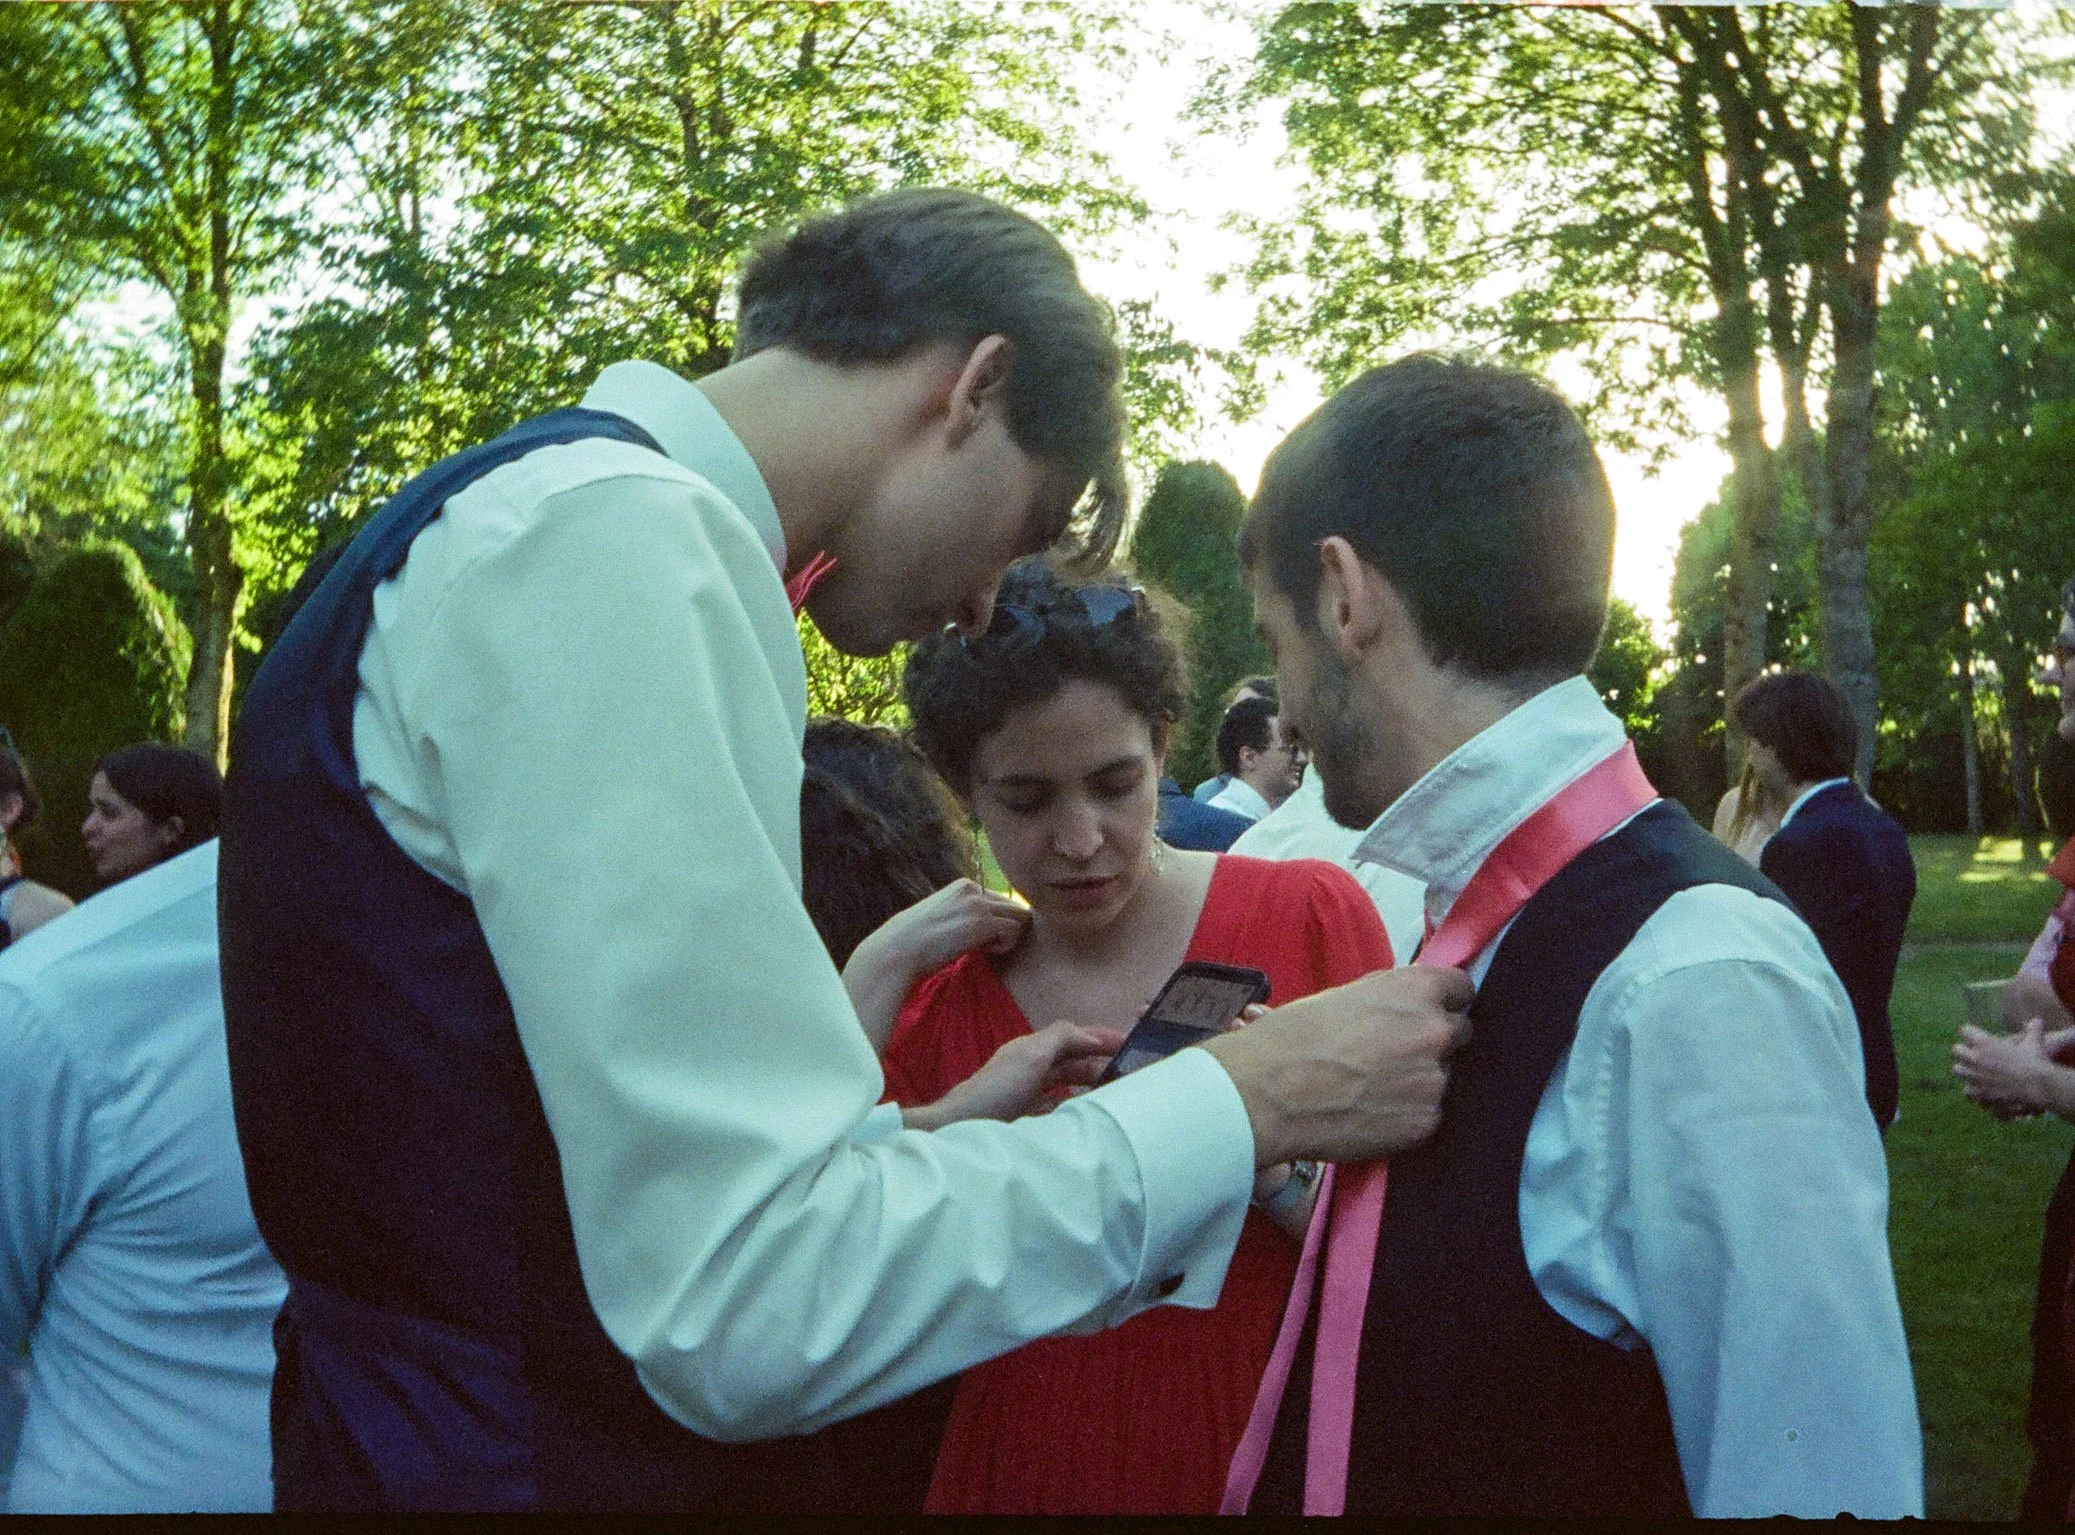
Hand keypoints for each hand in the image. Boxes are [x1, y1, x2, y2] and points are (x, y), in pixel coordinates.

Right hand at [845, 880, 1030, 1052]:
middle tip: (986, 946)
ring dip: (1008, 936)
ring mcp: (978, 904)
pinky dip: (1005, 945)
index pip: (1000, 900)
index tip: (978, 939)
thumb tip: (984, 929)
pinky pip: (1015, 930)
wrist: (897, 950)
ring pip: (1021, 916)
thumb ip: (964, 915)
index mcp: (963, 886)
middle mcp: (973, 889)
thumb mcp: (942, 918)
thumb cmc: (914, 943)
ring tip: (985, 949)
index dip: (996, 923)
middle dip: (1006, 928)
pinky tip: (984, 952)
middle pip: (1014, 906)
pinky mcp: (982, 922)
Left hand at [921, 1019, 1127, 1127]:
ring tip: (1116, 1093)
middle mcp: (1030, 1068)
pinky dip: (1075, 1107)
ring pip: (1067, 1084)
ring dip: (1091, 1084)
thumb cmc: (997, 1090)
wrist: (959, 1130)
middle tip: (1132, 1074)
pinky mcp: (1025, 1119)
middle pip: (1072, 1061)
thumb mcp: (1030, 1056)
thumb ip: (1061, 1038)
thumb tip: (1092, 1036)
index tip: (1132, 1043)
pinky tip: (1087, 1114)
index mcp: (1032, 1050)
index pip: (1073, 1037)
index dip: (1100, 1038)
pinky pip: (1058, 1108)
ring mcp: (1027, 1095)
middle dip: (1100, 1063)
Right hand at [1202, 967, 1473, 1166]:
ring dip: (1418, 1081)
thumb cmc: (1293, 1039)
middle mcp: (1434, 1031)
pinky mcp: (1425, 1122)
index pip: (1460, 988)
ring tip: (1372, 1088)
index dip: (1444, 1001)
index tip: (1431, 1010)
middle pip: (1459, 1032)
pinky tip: (1371, 1112)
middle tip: (1395, 1054)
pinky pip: (1428, 1114)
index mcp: (1415, 990)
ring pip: (1441, 1077)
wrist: (1269, 1093)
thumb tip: (1407, 1010)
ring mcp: (1433, 1079)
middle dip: (1434, 1041)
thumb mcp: (1344, 997)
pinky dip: (1407, 1115)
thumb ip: (1390, 1001)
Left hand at [1954, 1019, 2060, 1115]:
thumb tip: (2037, 1020)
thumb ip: (2033, 1029)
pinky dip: (1974, 1091)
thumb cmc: (2036, 1062)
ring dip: (1965, 1071)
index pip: (1964, 1031)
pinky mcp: (1978, 1094)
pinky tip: (1983, 1090)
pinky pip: (1966, 1091)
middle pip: (1956, 1051)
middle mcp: (1975, 1059)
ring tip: (1976, 1073)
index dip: (1971, 1033)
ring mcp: (1974, 1077)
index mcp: (1984, 1043)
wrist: (2038, 1088)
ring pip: (1957, 1070)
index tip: (1977, 1037)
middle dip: (1964, 1052)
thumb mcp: (2034, 1042)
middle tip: (1975, 1056)